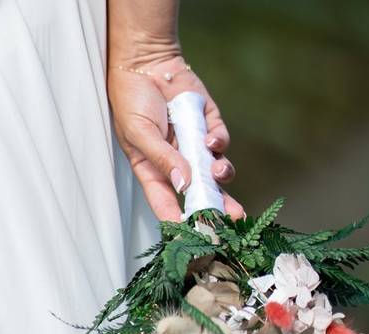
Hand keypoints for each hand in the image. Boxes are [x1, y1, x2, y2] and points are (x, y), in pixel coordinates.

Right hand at [107, 54, 243, 221]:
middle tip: (235, 219)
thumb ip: (162, 159)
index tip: (193, 234)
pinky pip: (220, 140)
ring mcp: (194, 144)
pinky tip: (209, 140)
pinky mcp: (208, 124)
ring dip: (222, 174)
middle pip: (201, 191)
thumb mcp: (140, 133)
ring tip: (219, 172)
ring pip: (216, 169)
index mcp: (153, 170)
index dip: (179, 219)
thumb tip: (183, 184)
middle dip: (219, 206)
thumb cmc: (133, 101)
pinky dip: (219, 142)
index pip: (167, 202)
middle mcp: (177, 161)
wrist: (147, 63)